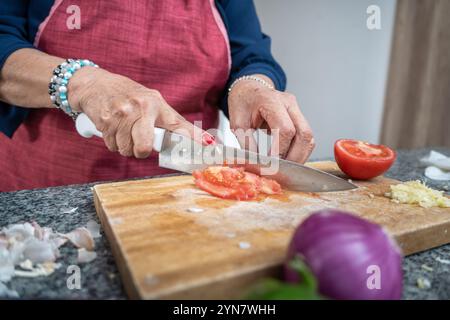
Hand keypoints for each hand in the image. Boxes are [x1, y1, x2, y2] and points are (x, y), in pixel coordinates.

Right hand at [68, 67, 210, 157]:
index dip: (194, 137)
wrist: (96, 85)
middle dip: (141, 151)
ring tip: (124, 131)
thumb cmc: (128, 95)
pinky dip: (113, 142)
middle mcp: (139, 108)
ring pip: (127, 149)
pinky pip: (112, 146)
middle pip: (143, 147)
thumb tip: (200, 141)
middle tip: (139, 144)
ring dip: (125, 146)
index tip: (208, 145)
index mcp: (155, 104)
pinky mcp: (105, 121)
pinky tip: (113, 129)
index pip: (177, 124)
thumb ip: (171, 122)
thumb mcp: (152, 102)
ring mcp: (121, 115)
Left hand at [228, 75, 314, 163]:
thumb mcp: (237, 123)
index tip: (272, 164)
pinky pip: (305, 137)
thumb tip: (259, 164)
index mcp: (271, 101)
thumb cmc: (242, 103)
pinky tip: (287, 159)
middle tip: (282, 171)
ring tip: (285, 167)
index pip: (285, 129)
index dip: (281, 150)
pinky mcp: (299, 117)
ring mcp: (297, 109)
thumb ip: (247, 143)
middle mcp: (289, 103)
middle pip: (304, 134)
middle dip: (295, 157)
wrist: (249, 88)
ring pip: (309, 137)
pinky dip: (299, 151)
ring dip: (299, 156)